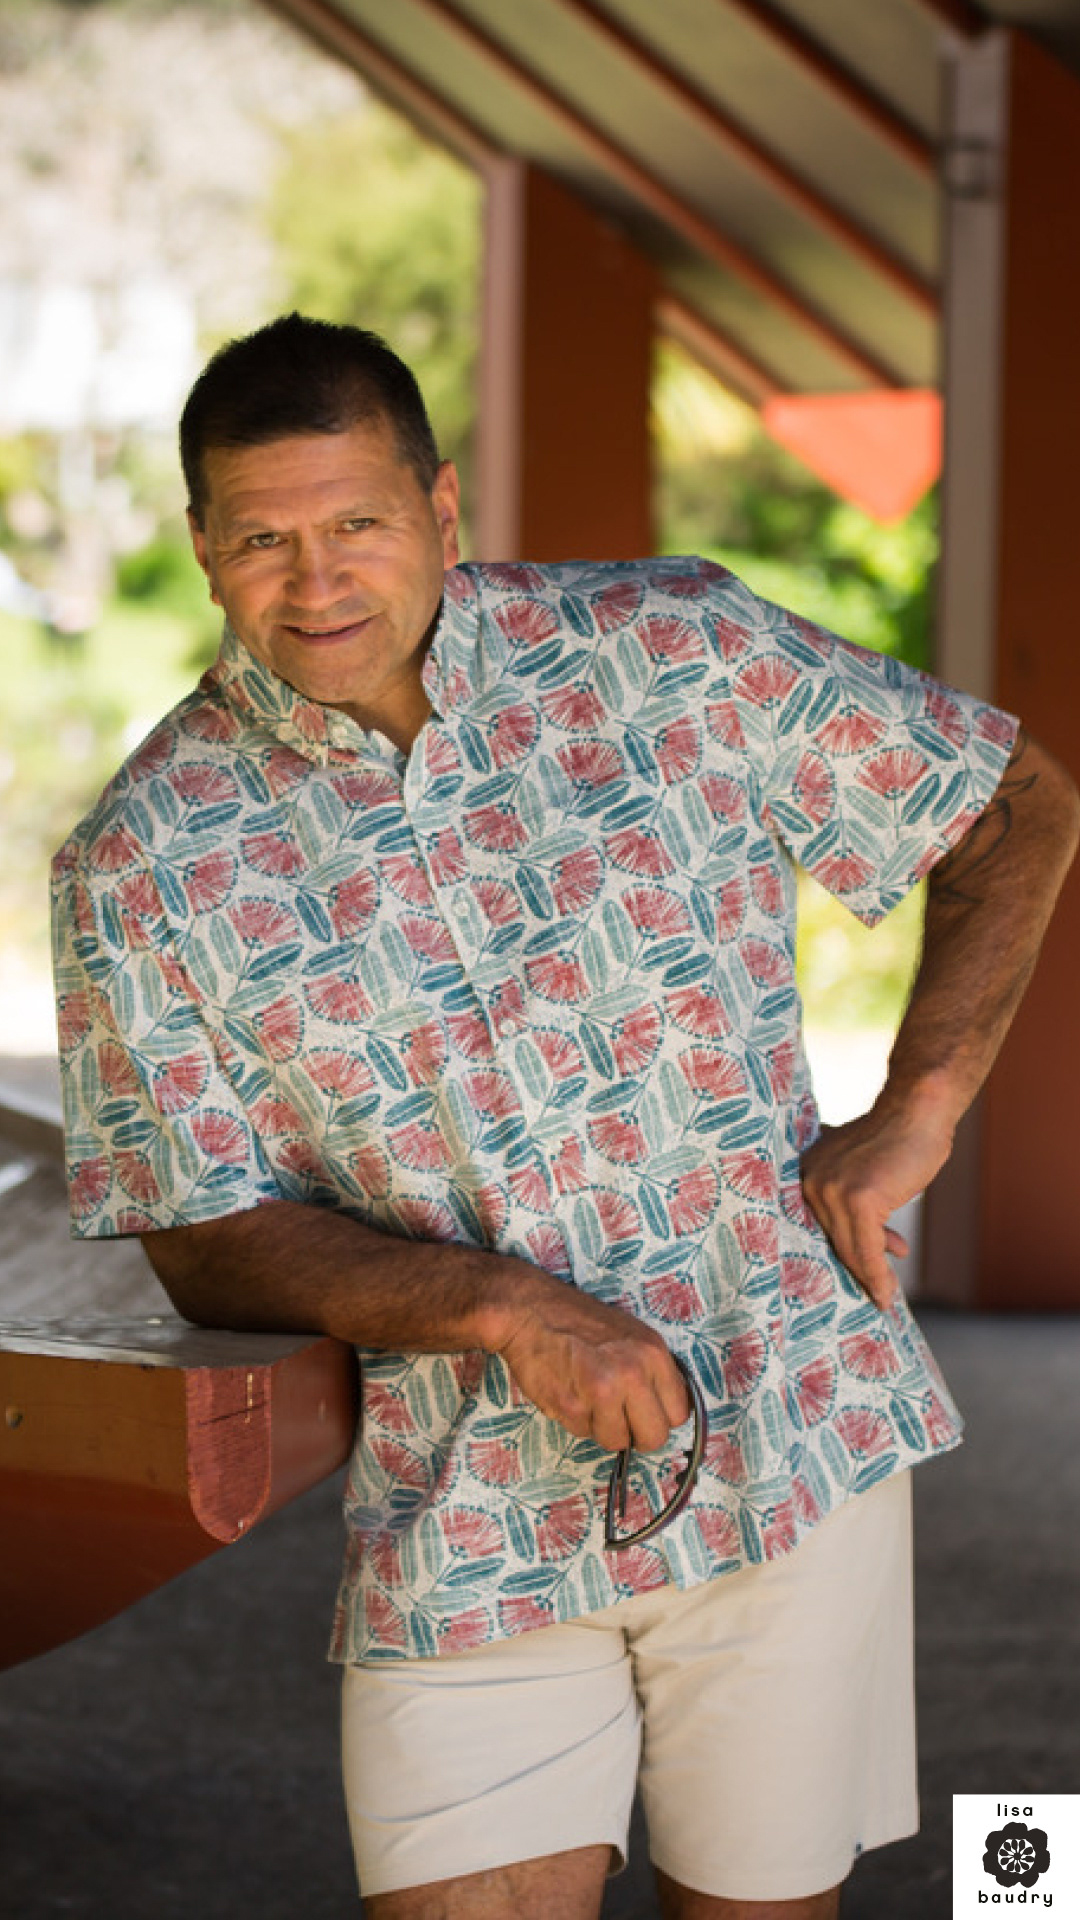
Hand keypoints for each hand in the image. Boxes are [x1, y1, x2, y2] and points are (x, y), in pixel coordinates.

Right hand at [493, 1278, 689, 1452]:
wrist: (531, 1311)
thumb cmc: (579, 1320)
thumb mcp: (632, 1334)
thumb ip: (653, 1370)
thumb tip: (666, 1406)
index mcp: (653, 1353)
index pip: (679, 1412)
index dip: (661, 1417)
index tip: (647, 1413)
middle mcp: (632, 1374)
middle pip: (654, 1438)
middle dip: (637, 1435)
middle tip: (621, 1419)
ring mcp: (602, 1393)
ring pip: (617, 1441)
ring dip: (604, 1428)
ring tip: (590, 1399)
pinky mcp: (571, 1407)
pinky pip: (584, 1433)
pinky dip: (577, 1420)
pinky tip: (570, 1392)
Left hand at [800, 1099, 953, 1309]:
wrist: (918, 1111)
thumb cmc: (898, 1140)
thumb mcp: (865, 1172)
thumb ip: (857, 1202)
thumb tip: (875, 1246)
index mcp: (806, 1172)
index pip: (818, 1224)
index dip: (840, 1252)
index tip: (856, 1276)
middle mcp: (810, 1180)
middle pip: (833, 1239)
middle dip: (858, 1266)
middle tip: (877, 1289)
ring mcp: (832, 1190)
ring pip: (849, 1248)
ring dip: (870, 1278)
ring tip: (885, 1295)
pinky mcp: (858, 1200)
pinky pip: (866, 1249)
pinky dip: (877, 1275)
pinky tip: (886, 1293)